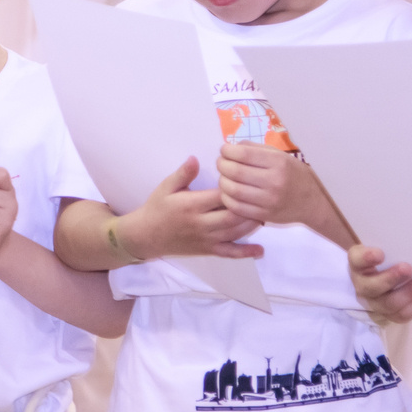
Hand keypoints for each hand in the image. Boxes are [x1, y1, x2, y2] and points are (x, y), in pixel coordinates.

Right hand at [116, 157, 263, 262]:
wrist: (146, 235)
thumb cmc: (157, 208)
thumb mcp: (166, 187)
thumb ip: (183, 174)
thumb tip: (195, 158)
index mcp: (192, 205)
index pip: (220, 196)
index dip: (236, 189)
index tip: (246, 180)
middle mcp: (201, 224)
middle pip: (232, 216)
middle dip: (249, 207)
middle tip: (262, 197)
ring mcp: (206, 239)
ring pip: (235, 233)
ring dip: (251, 225)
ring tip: (264, 213)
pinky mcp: (208, 250)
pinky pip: (229, 253)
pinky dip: (246, 253)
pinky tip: (260, 250)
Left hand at [216, 142, 323, 229]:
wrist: (311, 202)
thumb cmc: (293, 174)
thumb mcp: (280, 156)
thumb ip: (256, 149)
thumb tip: (231, 147)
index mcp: (278, 162)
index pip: (244, 154)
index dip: (227, 151)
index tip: (224, 150)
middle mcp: (274, 181)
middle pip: (235, 172)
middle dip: (222, 165)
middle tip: (221, 163)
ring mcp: (269, 201)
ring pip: (233, 190)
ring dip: (222, 181)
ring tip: (224, 177)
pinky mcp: (264, 215)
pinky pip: (237, 207)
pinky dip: (227, 198)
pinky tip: (228, 192)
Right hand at [348, 244, 411, 323]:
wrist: (392, 278)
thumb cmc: (392, 257)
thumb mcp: (391, 249)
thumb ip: (400, 246)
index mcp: (359, 263)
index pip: (356, 259)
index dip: (366, 258)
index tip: (380, 254)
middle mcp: (363, 285)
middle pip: (371, 287)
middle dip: (390, 278)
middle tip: (407, 268)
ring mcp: (375, 303)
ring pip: (388, 304)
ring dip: (407, 293)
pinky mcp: (389, 315)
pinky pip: (402, 314)